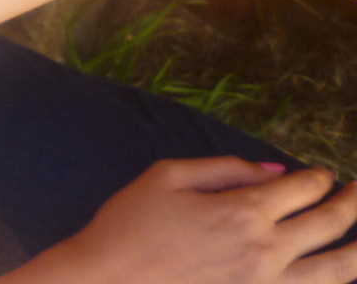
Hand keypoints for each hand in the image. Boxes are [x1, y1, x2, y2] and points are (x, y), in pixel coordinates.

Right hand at [22, 158, 356, 283]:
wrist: (107, 281)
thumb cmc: (130, 222)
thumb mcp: (167, 176)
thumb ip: (224, 167)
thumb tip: (273, 170)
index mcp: (242, 210)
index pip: (301, 188)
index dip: (318, 177)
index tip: (324, 173)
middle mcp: (265, 250)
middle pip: (329, 225)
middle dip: (350, 203)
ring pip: (336, 271)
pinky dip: (331, 281)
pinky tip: (335, 271)